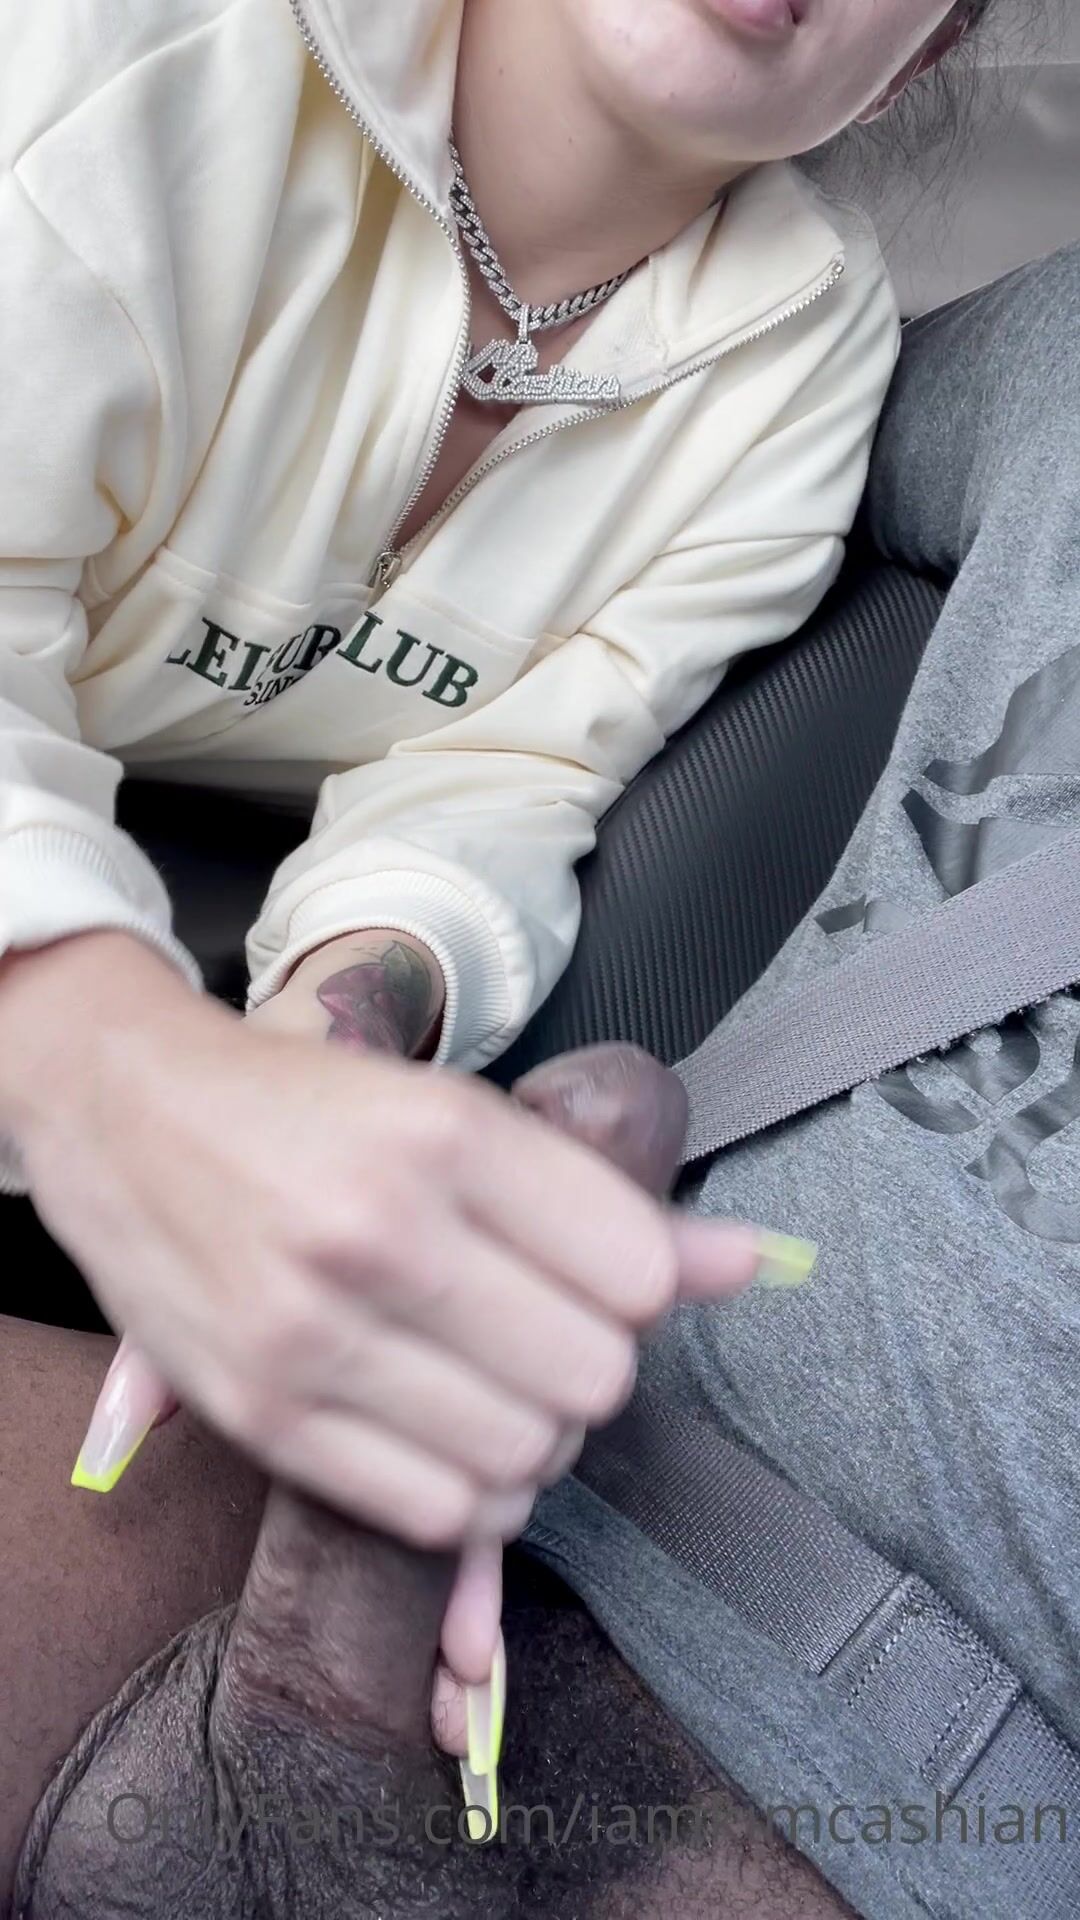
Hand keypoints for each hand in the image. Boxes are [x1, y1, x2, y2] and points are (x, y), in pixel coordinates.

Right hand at [9, 934, 770, 1548]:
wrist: (124, 1111)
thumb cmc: (303, 1108)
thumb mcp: (455, 1113)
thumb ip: (605, 1197)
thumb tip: (750, 1262)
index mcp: (444, 1137)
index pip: (637, 1274)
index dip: (639, 1288)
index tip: (596, 1276)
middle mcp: (381, 1235)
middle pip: (593, 1377)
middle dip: (591, 1367)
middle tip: (546, 1334)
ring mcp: (314, 1335)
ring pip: (525, 1456)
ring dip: (536, 1439)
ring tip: (497, 1389)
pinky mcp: (263, 1415)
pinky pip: (438, 1513)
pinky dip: (472, 1495)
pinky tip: (449, 1438)